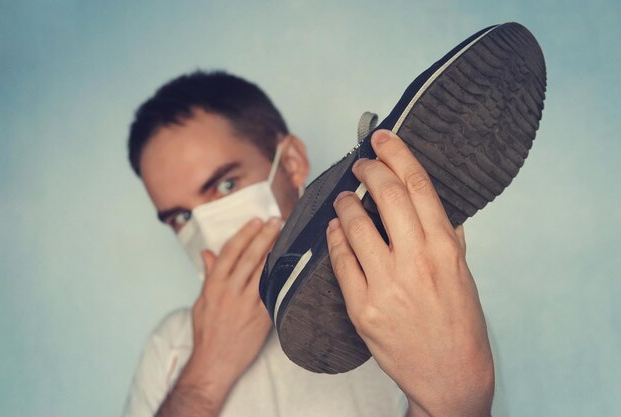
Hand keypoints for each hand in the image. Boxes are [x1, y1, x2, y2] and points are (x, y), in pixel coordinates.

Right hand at [165, 217, 280, 415]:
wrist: (215, 363)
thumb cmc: (207, 333)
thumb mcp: (201, 301)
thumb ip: (208, 275)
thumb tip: (208, 253)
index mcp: (214, 285)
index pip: (231, 252)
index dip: (244, 233)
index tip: (255, 221)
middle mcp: (231, 291)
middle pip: (250, 256)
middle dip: (264, 235)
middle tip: (276, 221)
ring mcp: (247, 304)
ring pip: (264, 271)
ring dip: (275, 251)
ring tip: (285, 236)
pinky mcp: (262, 317)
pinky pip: (273, 291)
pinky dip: (281, 276)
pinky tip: (289, 264)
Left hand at [326, 130, 493, 416]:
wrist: (449, 374)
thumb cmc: (458, 322)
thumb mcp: (461, 273)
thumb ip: (445, 236)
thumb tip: (427, 202)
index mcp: (444, 248)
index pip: (418, 186)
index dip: (397, 154)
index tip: (382, 138)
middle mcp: (416, 261)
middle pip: (385, 196)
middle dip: (368, 170)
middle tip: (360, 165)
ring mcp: (386, 285)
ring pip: (354, 225)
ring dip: (345, 204)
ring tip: (344, 199)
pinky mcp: (362, 307)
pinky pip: (340, 260)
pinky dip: (334, 238)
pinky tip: (334, 230)